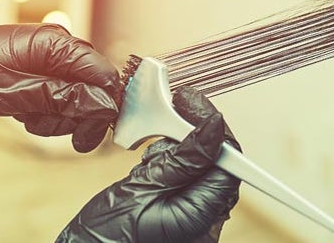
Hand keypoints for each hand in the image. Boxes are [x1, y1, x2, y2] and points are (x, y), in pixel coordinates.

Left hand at [0, 23, 120, 151]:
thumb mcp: (14, 93)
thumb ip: (61, 98)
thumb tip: (101, 104)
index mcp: (55, 42)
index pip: (103, 74)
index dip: (102, 107)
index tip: (89, 135)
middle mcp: (56, 45)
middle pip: (93, 87)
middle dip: (78, 116)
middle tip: (51, 132)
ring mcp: (46, 58)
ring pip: (76, 96)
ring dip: (59, 117)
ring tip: (30, 121)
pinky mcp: (36, 70)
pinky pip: (57, 96)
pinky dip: (46, 112)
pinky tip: (26, 116)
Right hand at [57, 87, 241, 241]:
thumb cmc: (106, 235)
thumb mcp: (142, 189)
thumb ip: (182, 160)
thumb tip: (212, 129)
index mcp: (201, 218)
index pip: (227, 164)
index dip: (213, 130)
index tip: (191, 103)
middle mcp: (204, 222)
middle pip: (214, 164)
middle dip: (191, 137)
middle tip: (169, 113)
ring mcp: (192, 219)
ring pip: (197, 169)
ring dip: (175, 152)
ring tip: (148, 161)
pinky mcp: (178, 213)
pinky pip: (183, 181)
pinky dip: (167, 166)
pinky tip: (148, 169)